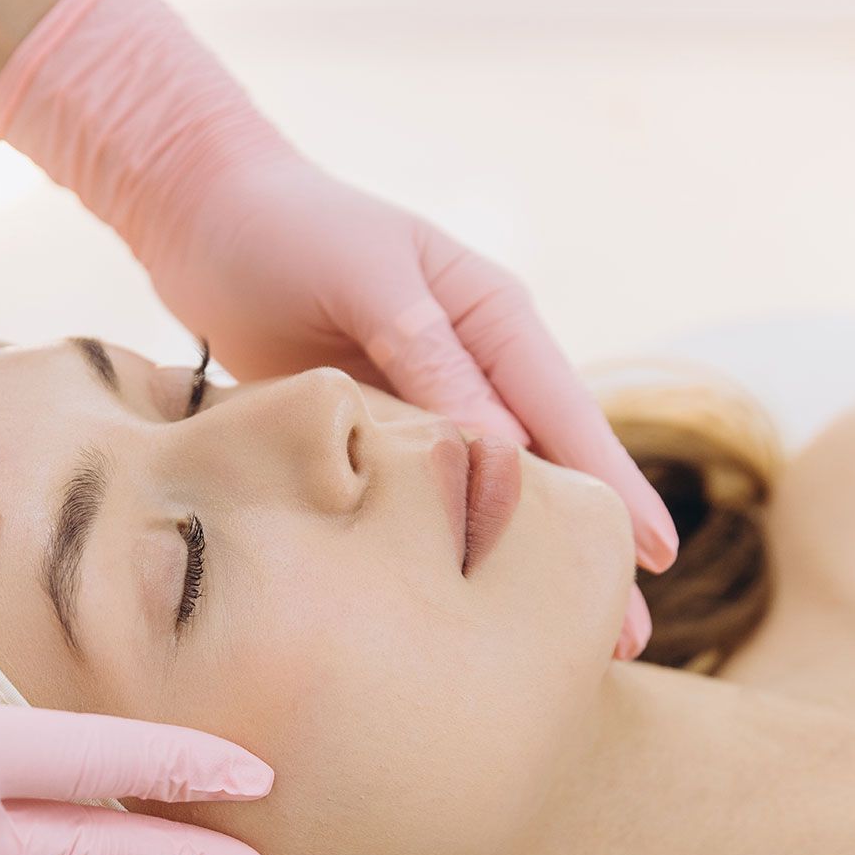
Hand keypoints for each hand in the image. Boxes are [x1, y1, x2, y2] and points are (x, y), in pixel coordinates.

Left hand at [0, 0, 676, 657]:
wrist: (198, 212)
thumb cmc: (289, 228)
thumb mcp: (369, 281)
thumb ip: (431, 361)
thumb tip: (501, 452)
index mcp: (493, 318)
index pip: (566, 415)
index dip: (614, 488)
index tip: (656, 554)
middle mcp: (471, 365)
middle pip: (540, 470)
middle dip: (579, 549)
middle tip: (622, 639)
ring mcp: (419, 404)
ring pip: (481, 494)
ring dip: (511, 560)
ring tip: (550, 641)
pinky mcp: (363, 433)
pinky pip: (415, 499)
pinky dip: (441, 546)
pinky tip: (452, 599)